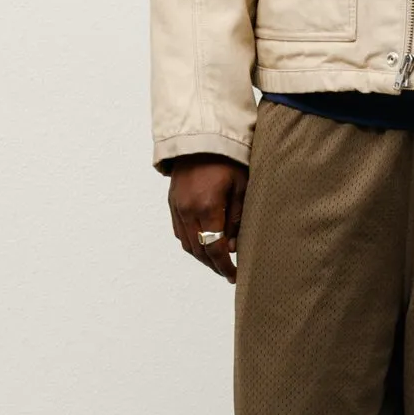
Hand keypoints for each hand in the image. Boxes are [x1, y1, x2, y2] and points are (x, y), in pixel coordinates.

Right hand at [166, 154, 248, 281]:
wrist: (200, 138)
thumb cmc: (228, 160)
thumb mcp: (241, 187)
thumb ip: (237, 219)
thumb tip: (232, 247)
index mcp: (207, 208)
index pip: (214, 250)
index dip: (224, 267)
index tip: (235, 276)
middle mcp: (187, 211)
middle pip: (199, 251)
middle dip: (214, 265)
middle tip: (228, 272)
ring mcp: (177, 207)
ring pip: (187, 244)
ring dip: (202, 256)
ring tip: (218, 261)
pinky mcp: (172, 202)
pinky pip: (179, 231)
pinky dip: (191, 243)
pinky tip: (203, 243)